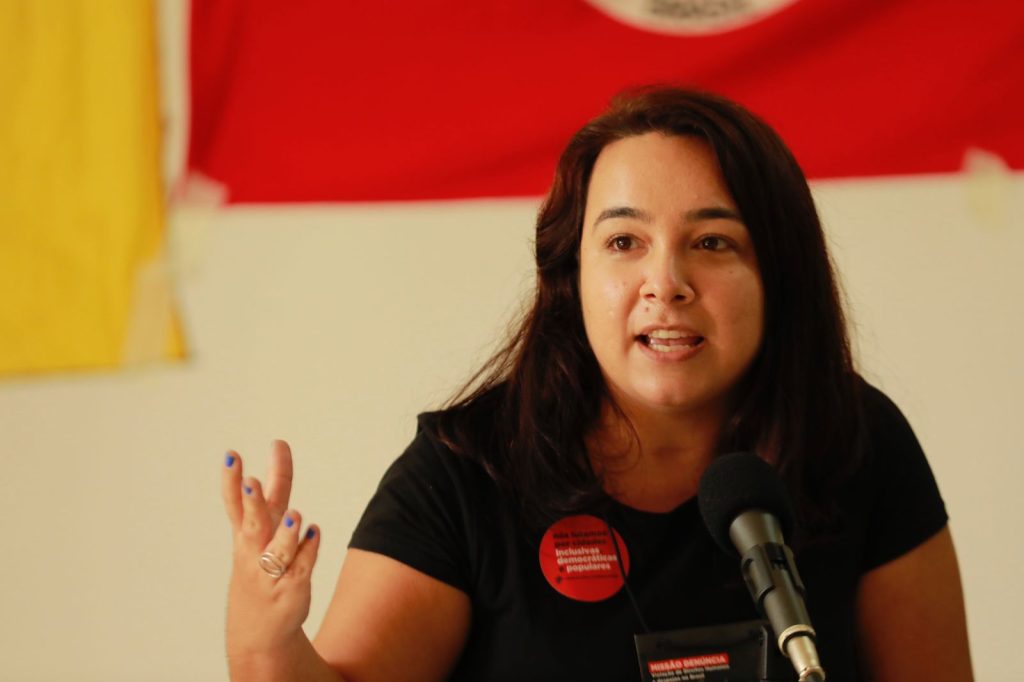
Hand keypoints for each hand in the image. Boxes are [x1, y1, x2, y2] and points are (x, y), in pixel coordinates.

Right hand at [222, 440, 320, 659]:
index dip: (233, 480)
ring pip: (280, 549)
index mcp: (246, 536)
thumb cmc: (261, 570)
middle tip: (251, 482)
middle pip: (254, 524)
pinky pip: (303, 565)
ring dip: (286, 533)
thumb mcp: (262, 529)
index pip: (237, 504)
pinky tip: (313, 533)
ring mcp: (272, 572)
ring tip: (295, 516)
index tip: (232, 454)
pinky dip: (308, 549)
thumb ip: (272, 491)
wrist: (259, 635)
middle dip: (252, 505)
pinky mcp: (292, 588)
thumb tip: (279, 448)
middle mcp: (255, 552)